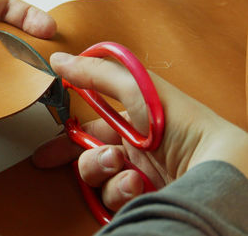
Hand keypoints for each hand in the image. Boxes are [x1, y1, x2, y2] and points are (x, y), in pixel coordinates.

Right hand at [33, 52, 247, 211]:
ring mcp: (135, 177)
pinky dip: (120, 191)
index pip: (90, 131)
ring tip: (125, 169)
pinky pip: (112, 199)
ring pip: (97, 181)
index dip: (66, 141)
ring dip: (105, 173)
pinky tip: (138, 184)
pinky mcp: (139, 199)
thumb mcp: (136, 88)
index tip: (47, 152)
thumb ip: (96, 74)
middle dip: (88, 161)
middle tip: (105, 157)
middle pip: (89, 160)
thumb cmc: (180, 123)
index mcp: (131, 124)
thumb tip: (58, 60)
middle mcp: (132, 151)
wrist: (211, 165)